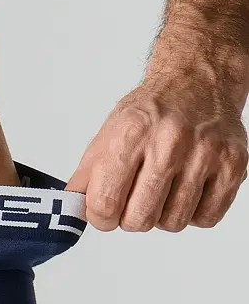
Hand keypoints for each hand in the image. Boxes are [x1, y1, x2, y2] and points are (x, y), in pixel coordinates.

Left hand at [68, 78, 247, 231]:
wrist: (198, 81)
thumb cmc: (151, 111)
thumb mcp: (108, 133)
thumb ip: (86, 176)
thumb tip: (72, 211)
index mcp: (131, 133)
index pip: (105, 203)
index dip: (101, 217)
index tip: (104, 212)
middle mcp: (169, 142)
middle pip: (141, 219)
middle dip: (131, 218)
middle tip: (134, 201)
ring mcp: (206, 154)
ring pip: (174, 222)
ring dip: (163, 216)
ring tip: (163, 190)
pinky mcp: (234, 165)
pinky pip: (207, 218)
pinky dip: (193, 213)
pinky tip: (187, 190)